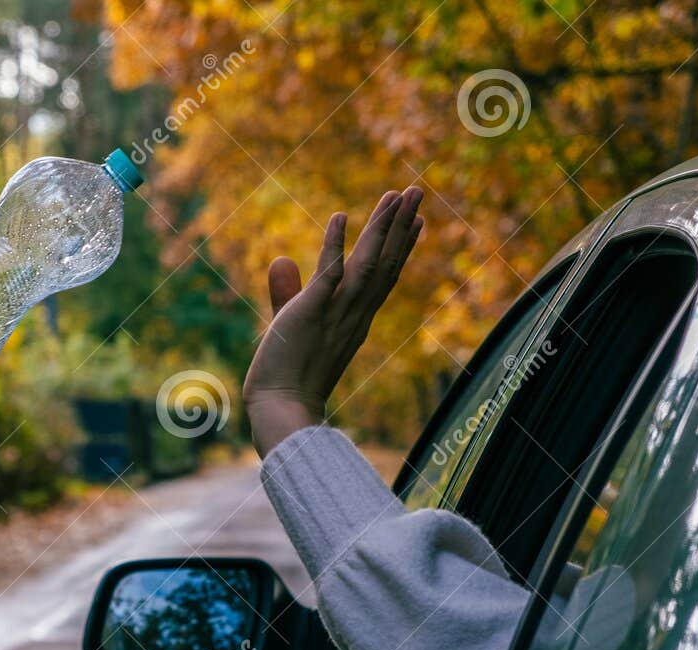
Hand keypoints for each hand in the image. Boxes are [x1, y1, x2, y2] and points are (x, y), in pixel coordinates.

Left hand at [243, 187, 423, 455]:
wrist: (280, 410)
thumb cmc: (286, 375)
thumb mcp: (290, 324)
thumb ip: (289, 292)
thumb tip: (282, 259)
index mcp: (354, 319)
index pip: (383, 277)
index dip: (400, 248)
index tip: (417, 221)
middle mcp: (353, 315)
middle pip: (384, 264)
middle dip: (401, 226)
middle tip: (416, 191)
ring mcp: (335, 314)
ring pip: (366, 264)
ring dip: (381, 227)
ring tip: (396, 194)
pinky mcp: (310, 314)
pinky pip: (328, 275)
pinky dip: (334, 246)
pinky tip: (340, 217)